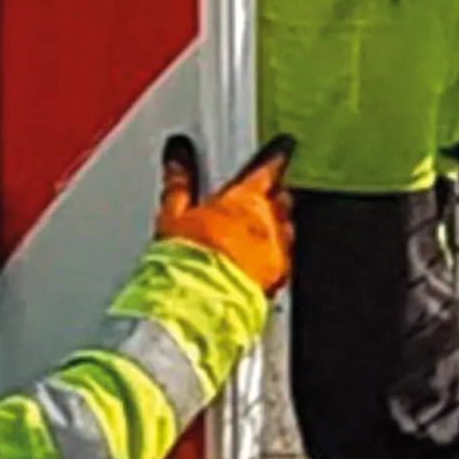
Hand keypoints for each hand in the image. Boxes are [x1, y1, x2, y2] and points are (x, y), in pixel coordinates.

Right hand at [154, 133, 295, 295]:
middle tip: (257, 197)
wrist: (197, 308)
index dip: (276, 158)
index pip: (269, 170)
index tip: (281, 151)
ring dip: (275, 227)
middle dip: (273, 196)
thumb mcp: (172, 216)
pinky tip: (256, 263)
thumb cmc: (186, 263)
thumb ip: (179, 183)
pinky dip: (273, 256)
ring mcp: (277, 253)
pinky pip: (283, 260)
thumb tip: (178, 157)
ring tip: (254, 233)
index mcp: (246, 200)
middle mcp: (269, 224)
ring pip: (286, 230)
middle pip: (282, 200)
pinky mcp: (277, 280)